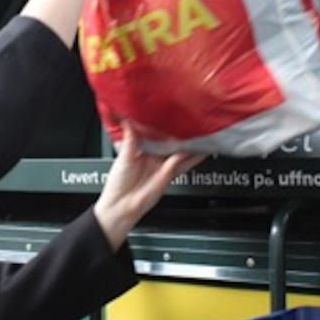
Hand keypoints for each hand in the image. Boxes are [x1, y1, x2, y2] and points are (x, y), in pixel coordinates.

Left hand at [93, 124, 205, 251]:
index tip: (170, 113)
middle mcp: (154, 156)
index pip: (155, 133)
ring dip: (191, 144)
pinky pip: (183, 164)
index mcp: (142, 149)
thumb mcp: (124, 155)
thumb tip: (127, 119)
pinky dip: (192, 158)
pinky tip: (198, 150)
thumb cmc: (118, 183)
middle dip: (180, 133)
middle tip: (190, 120)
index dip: (163, 125)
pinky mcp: (169, 175)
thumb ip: (130, 138)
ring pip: (180, 152)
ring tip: (201, 132)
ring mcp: (162, 165)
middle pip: (170, 142)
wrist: (121, 206)